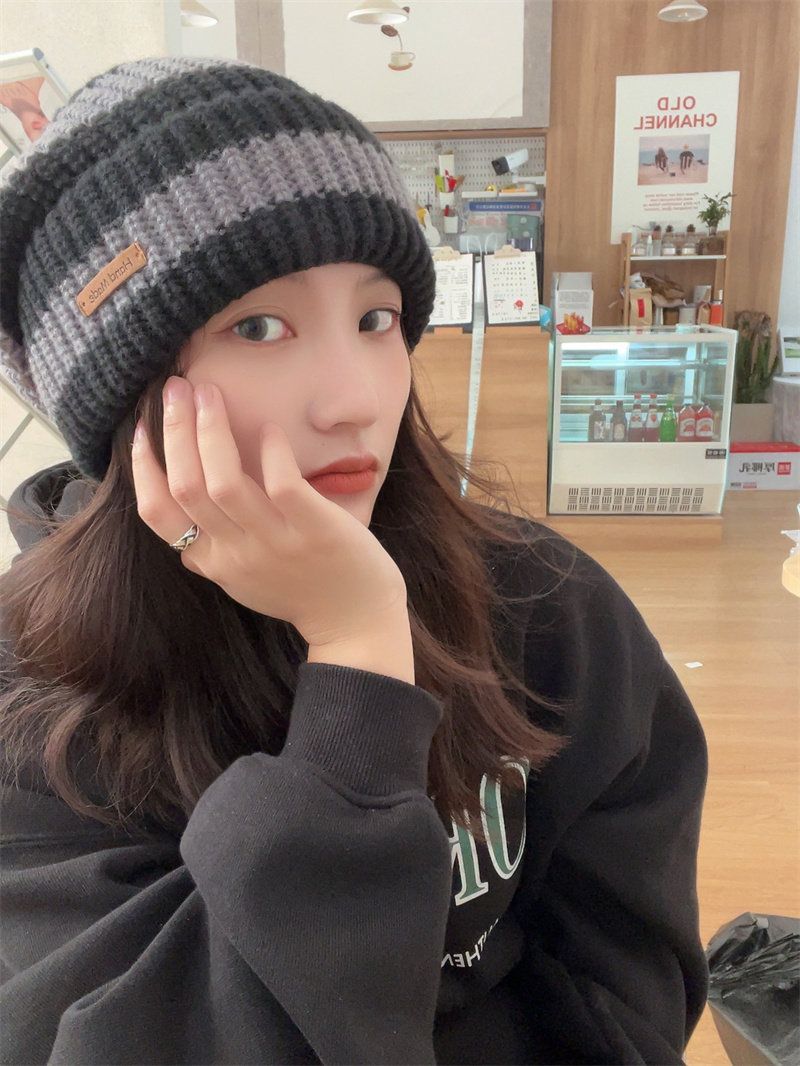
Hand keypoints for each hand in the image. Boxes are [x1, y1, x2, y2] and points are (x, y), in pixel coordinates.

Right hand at [131, 377, 408, 652]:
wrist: (356, 624)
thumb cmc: (301, 593)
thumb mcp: (243, 582)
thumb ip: (212, 558)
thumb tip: (181, 539)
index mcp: (213, 562)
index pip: (157, 513)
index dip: (143, 467)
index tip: (142, 428)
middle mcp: (236, 553)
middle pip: (186, 486)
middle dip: (175, 431)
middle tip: (176, 389)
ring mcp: (275, 542)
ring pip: (224, 482)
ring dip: (211, 431)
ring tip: (210, 393)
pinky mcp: (313, 530)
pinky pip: (281, 484)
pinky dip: (271, 451)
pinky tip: (270, 428)